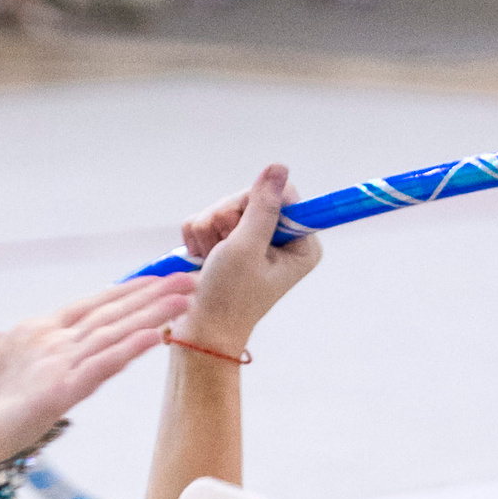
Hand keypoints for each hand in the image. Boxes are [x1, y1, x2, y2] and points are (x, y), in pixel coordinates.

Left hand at [0, 256, 174, 477]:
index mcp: (37, 336)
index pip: (91, 305)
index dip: (125, 289)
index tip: (160, 274)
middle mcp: (56, 352)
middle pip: (112, 316)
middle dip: (151, 297)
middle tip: (192, 278)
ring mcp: (59, 374)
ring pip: (113, 337)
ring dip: (149, 316)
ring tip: (184, 296)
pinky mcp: (56, 398)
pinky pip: (97, 370)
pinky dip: (125, 351)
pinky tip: (154, 335)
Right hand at [176, 161, 319, 353]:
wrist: (198, 331)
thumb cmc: (228, 298)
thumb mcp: (246, 248)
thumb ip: (263, 206)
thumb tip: (278, 167)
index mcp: (301, 244)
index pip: (283, 194)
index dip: (254, 205)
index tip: (243, 233)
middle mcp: (280, 241)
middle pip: (249, 197)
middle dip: (225, 223)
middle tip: (223, 254)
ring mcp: (251, 241)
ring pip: (222, 206)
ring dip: (208, 233)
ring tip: (211, 262)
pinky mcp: (226, 242)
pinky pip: (205, 217)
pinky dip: (196, 238)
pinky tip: (201, 260)